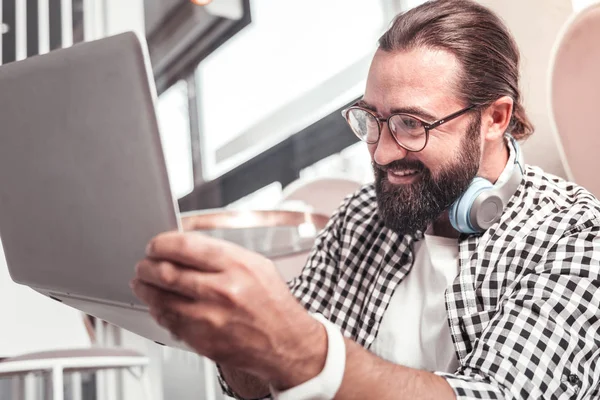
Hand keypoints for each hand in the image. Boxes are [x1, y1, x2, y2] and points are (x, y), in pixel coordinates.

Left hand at [131, 231, 326, 387]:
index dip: (161, 243)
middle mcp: (223, 290)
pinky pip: (169, 323)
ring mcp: (211, 318)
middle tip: (143, 265)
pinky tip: (160, 305)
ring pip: (161, 299)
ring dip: (145, 290)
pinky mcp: (203, 340)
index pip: (184, 246)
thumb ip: (221, 254)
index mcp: (236, 265)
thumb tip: (186, 246)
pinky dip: (159, 312)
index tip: (155, 245)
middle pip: (166, 272)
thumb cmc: (273, 304)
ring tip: (143, 284)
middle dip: (146, 267)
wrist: (287, 343)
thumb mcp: (256, 265)